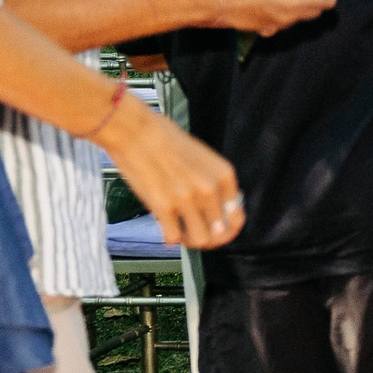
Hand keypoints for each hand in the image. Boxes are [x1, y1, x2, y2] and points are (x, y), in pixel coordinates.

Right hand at [97, 103, 242, 248]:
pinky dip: (170, 238)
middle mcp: (210, 189)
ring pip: (200, 240)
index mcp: (224, 175)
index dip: (226, 229)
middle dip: (208, 237)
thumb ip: (214, 182)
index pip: (236, 216)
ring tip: (181, 232)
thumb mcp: (203, 157)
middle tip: (194, 232)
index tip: (216, 231)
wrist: (135, 131)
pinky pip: (173, 238)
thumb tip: (218, 209)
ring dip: (190, 240)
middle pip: (220, 233)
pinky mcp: (163, 206)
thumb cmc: (165, 139)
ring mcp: (187, 199)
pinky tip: (165, 229)